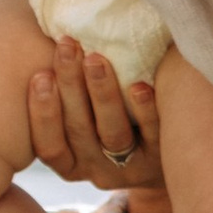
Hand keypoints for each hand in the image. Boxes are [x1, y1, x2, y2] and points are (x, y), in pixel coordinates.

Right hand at [27, 37, 174, 212]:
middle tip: (67, 46)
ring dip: (102, 94)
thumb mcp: (85, 117)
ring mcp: (132, 168)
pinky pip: (153, 135)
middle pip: (79, 131)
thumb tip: (49, 42)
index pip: (49, 146)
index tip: (40, 74)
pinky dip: (143, 110)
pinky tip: (138, 86)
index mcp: (71, 164)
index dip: (42, 113)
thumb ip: (65, 92)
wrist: (172, 150)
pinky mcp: (163, 158)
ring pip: (112, 134)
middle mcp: (98, 171)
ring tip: (96, 59)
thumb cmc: (111, 118)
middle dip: (70, 86)